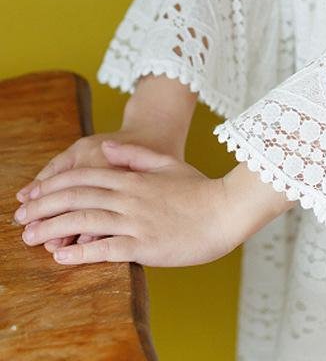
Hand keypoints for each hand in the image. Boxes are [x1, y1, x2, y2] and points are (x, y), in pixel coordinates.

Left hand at [15, 127, 185, 251]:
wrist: (227, 211)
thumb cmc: (201, 189)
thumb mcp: (169, 164)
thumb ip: (137, 156)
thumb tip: (109, 149)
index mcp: (135, 178)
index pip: (85, 176)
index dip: (55, 184)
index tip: (33, 194)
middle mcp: (130, 198)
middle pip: (77, 197)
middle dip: (43, 206)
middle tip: (19, 217)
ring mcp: (136, 222)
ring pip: (84, 221)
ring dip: (52, 228)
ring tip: (29, 237)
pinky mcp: (144, 246)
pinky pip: (105, 249)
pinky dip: (80, 251)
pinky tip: (61, 255)